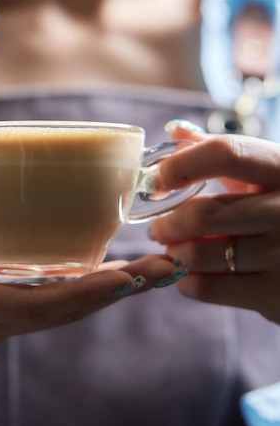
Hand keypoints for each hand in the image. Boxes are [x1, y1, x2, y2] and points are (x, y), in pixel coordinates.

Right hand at [0, 200, 179, 351]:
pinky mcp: (1, 313)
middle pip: (65, 313)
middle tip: (166, 267)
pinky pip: (51, 305)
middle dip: (117, 293)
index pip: (37, 307)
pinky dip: (85, 290)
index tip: (127, 277)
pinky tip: (112, 273)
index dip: (83, 294)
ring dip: (110, 292)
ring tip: (154, 270)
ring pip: (63, 312)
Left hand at [150, 123, 279, 323]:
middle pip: (203, 214)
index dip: (182, 164)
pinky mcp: (276, 296)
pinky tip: (191, 273)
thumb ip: (223, 153)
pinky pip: (207, 287)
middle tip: (159, 228)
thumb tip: (175, 130)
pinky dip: (187, 280)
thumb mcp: (267, 174)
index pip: (227, 153)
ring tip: (175, 250)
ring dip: (174, 253)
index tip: (157, 180)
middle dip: (167, 223)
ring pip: (198, 254)